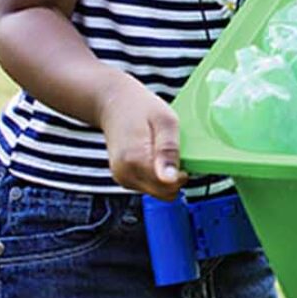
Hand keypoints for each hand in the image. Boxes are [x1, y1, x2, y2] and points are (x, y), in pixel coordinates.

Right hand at [99, 82, 182, 200]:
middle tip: (173, 150)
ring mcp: (123, 178)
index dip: (182, 173)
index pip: (168, 186)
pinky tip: (154, 155)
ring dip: (167, 176)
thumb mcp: (165, 121)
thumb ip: (169, 150)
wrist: (114, 104)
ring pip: (159, 192)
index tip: (182, 154)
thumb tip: (171, 179)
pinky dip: (157, 175)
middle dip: (175, 177)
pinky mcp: (124, 179)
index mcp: (134, 161)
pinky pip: (150, 186)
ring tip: (160, 150)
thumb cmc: (141, 109)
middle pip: (164, 193)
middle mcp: (125, 174)